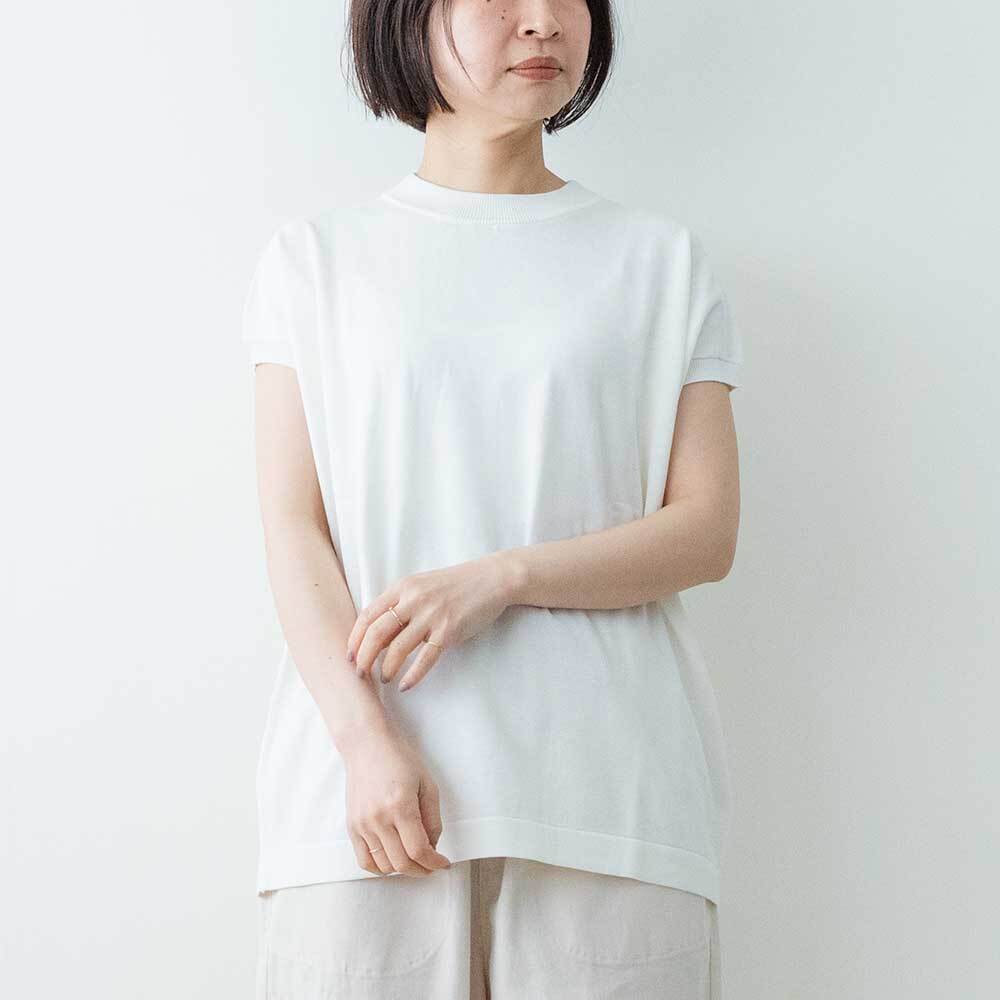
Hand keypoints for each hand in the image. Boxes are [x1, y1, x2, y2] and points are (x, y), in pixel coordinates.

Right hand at [341, 720, 451, 876]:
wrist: (367, 745)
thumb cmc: (400, 759)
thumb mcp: (427, 784)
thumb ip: (433, 818)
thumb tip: (432, 846)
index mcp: (400, 806)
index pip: (418, 850)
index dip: (434, 863)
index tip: (443, 863)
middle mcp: (378, 819)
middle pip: (402, 862)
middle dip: (422, 870)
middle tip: (431, 866)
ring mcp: (362, 824)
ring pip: (384, 865)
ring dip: (403, 870)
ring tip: (414, 861)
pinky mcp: (352, 826)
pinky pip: (364, 860)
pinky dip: (380, 868)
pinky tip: (392, 862)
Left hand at [346, 552, 515, 691]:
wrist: (491, 580)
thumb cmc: (454, 585)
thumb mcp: (421, 587)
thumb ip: (399, 605)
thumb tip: (377, 636)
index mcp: (402, 587)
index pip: (368, 615)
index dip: (355, 638)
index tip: (350, 655)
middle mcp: (414, 600)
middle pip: (377, 633)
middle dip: (364, 657)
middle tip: (359, 674)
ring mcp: (432, 615)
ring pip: (398, 648)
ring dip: (386, 668)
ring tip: (383, 679)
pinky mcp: (449, 630)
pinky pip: (425, 658)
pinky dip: (413, 675)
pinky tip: (405, 685)